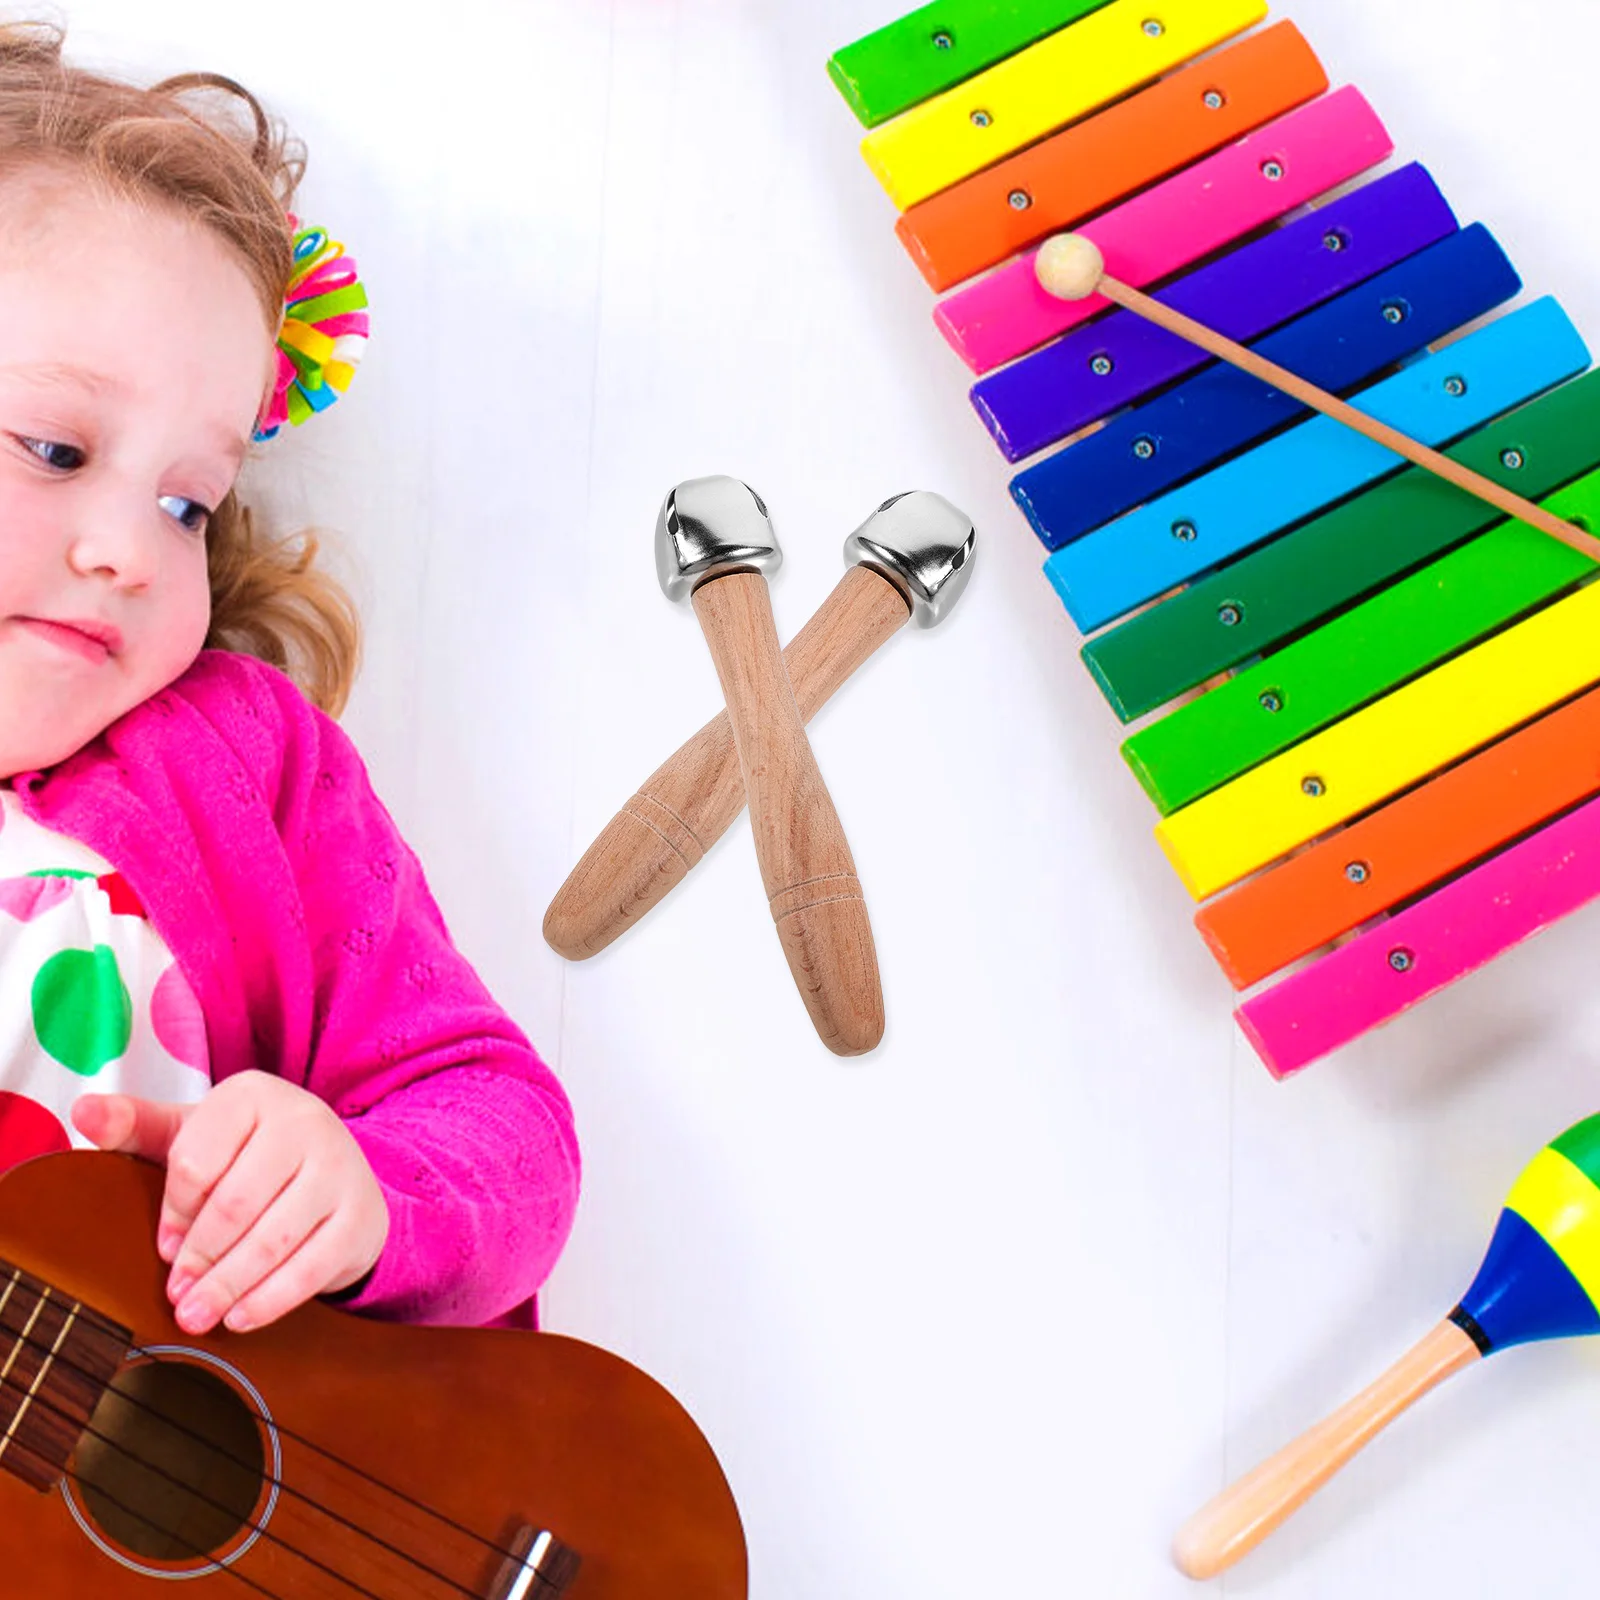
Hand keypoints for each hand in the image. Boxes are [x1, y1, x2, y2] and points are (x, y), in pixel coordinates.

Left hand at [71, 1071, 389, 1334]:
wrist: (337, 1172)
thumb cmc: (248, 1155)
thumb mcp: (195, 1133)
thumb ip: (135, 1124)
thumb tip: (81, 1110)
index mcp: (253, 1095)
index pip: (196, 1160)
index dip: (173, 1214)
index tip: (163, 1246)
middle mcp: (305, 1120)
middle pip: (234, 1204)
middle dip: (198, 1259)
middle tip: (176, 1295)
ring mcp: (340, 1167)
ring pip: (272, 1239)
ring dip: (227, 1286)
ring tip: (196, 1315)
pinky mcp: (361, 1215)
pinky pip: (311, 1267)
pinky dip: (269, 1300)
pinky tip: (241, 1317)